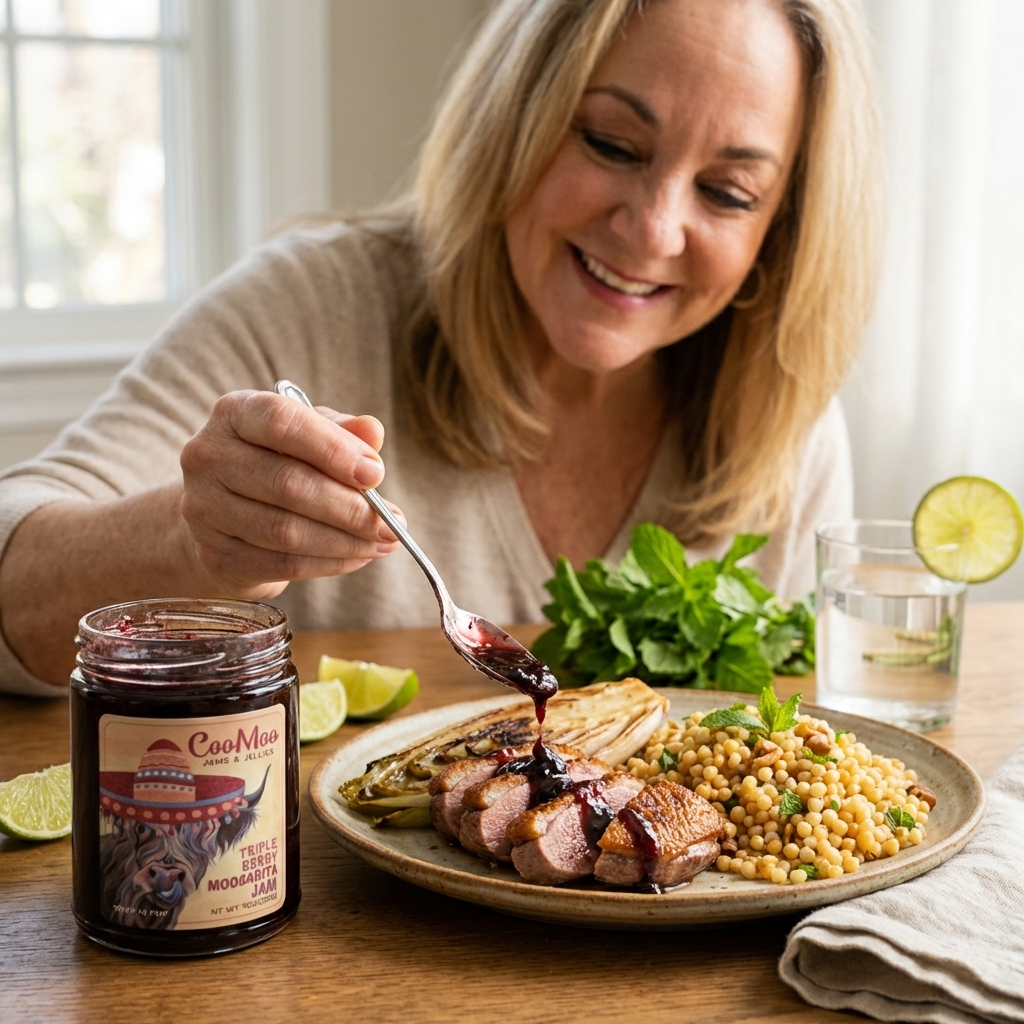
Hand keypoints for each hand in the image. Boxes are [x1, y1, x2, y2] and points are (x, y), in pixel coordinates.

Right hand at [179, 390, 403, 597]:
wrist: (223, 514)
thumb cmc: (276, 463)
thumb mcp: (308, 435)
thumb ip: (341, 430)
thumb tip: (373, 432)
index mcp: (233, 413)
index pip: (281, 422)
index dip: (333, 448)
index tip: (376, 472)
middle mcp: (208, 457)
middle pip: (288, 483)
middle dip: (351, 507)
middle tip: (393, 522)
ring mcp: (204, 509)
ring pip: (288, 531)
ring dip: (347, 541)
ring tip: (384, 541)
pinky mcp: (214, 554)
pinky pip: (283, 564)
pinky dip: (330, 563)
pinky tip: (358, 556)